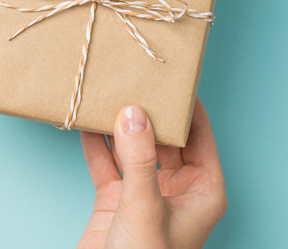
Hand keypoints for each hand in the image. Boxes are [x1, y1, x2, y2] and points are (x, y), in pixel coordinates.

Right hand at [78, 98, 225, 248]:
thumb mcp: (145, 207)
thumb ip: (139, 160)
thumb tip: (133, 115)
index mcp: (201, 191)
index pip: (198, 137)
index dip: (186, 108)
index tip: (169, 80)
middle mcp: (175, 188)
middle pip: (163, 139)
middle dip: (147, 113)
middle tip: (132, 84)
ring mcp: (143, 192)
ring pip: (131, 149)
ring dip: (117, 127)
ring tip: (106, 98)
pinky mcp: (114, 198)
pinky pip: (105, 163)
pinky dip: (95, 144)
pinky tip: (86, 125)